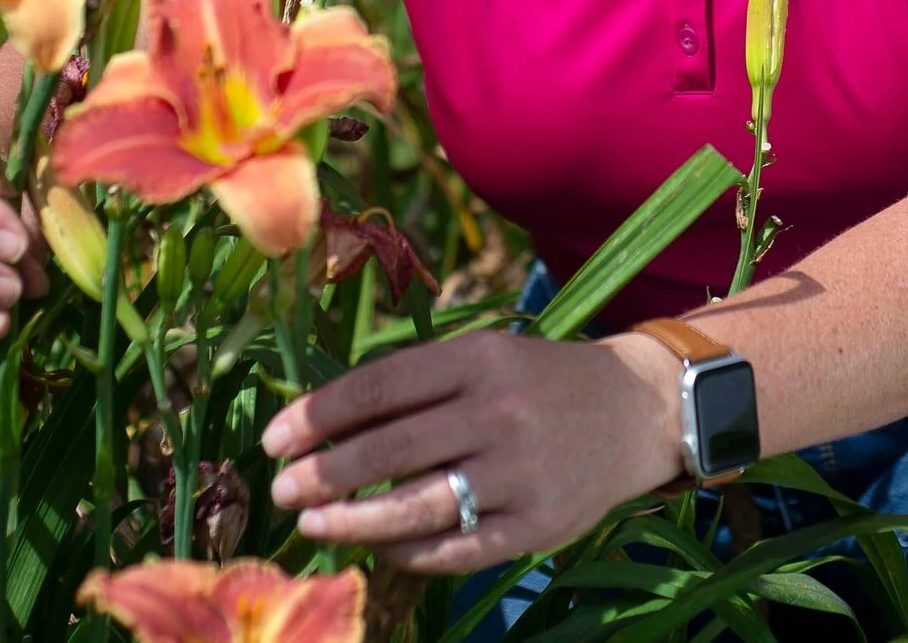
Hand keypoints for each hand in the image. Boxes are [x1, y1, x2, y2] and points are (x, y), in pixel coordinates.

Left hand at [261, 329, 682, 573]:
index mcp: (478, 357)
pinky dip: (407, 551)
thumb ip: (417, 382)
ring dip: (353, 519)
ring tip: (312, 523)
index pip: (380, 386)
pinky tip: (375, 547)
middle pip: (391, 447)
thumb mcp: (484, 356)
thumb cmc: (535, 381)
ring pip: (417, 505)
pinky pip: (456, 548)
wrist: (633, 411)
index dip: (319, 415)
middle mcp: (498, 410)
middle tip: (280, 488)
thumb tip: (326, 421)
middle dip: (323, 472)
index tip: (274, 438)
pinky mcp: (538, 525)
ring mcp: (520, 472)